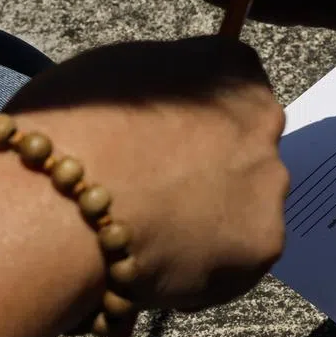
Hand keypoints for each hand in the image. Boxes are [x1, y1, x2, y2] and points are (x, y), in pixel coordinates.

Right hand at [6, 37, 288, 312]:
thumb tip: (165, 105)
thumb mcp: (115, 70)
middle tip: (160, 192)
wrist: (64, 208)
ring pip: (248, 205)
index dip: (198, 121)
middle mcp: (266, 124)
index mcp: (233, 73)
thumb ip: (164, 86)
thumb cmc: (74, 129)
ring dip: (212, 218)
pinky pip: (240, 258)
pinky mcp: (265, 244)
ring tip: (154, 235)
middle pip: (248, 150)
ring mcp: (270, 186)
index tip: (169, 141)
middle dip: (212, 170)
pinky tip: (164, 264)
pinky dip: (208, 266)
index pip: (237, 90)